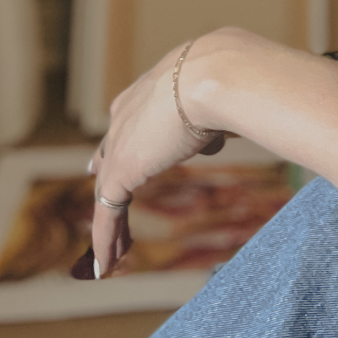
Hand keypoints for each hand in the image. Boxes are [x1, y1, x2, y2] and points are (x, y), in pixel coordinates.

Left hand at [81, 34, 227, 278]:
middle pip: (111, 152)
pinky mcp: (120, 172)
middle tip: (109, 191)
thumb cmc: (229, 75)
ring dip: (112, 218)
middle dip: (109, 172)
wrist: (214, 74)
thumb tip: (219, 139)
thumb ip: (217, 115)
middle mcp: (127, 114)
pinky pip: (108, 214)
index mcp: (150, 89)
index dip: (133, 139)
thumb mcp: (223, 94)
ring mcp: (119, 143)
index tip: (138, 151)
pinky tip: (107, 263)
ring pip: (108, 188)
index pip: (134, 120)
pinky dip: (107, 239)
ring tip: (114, 247)